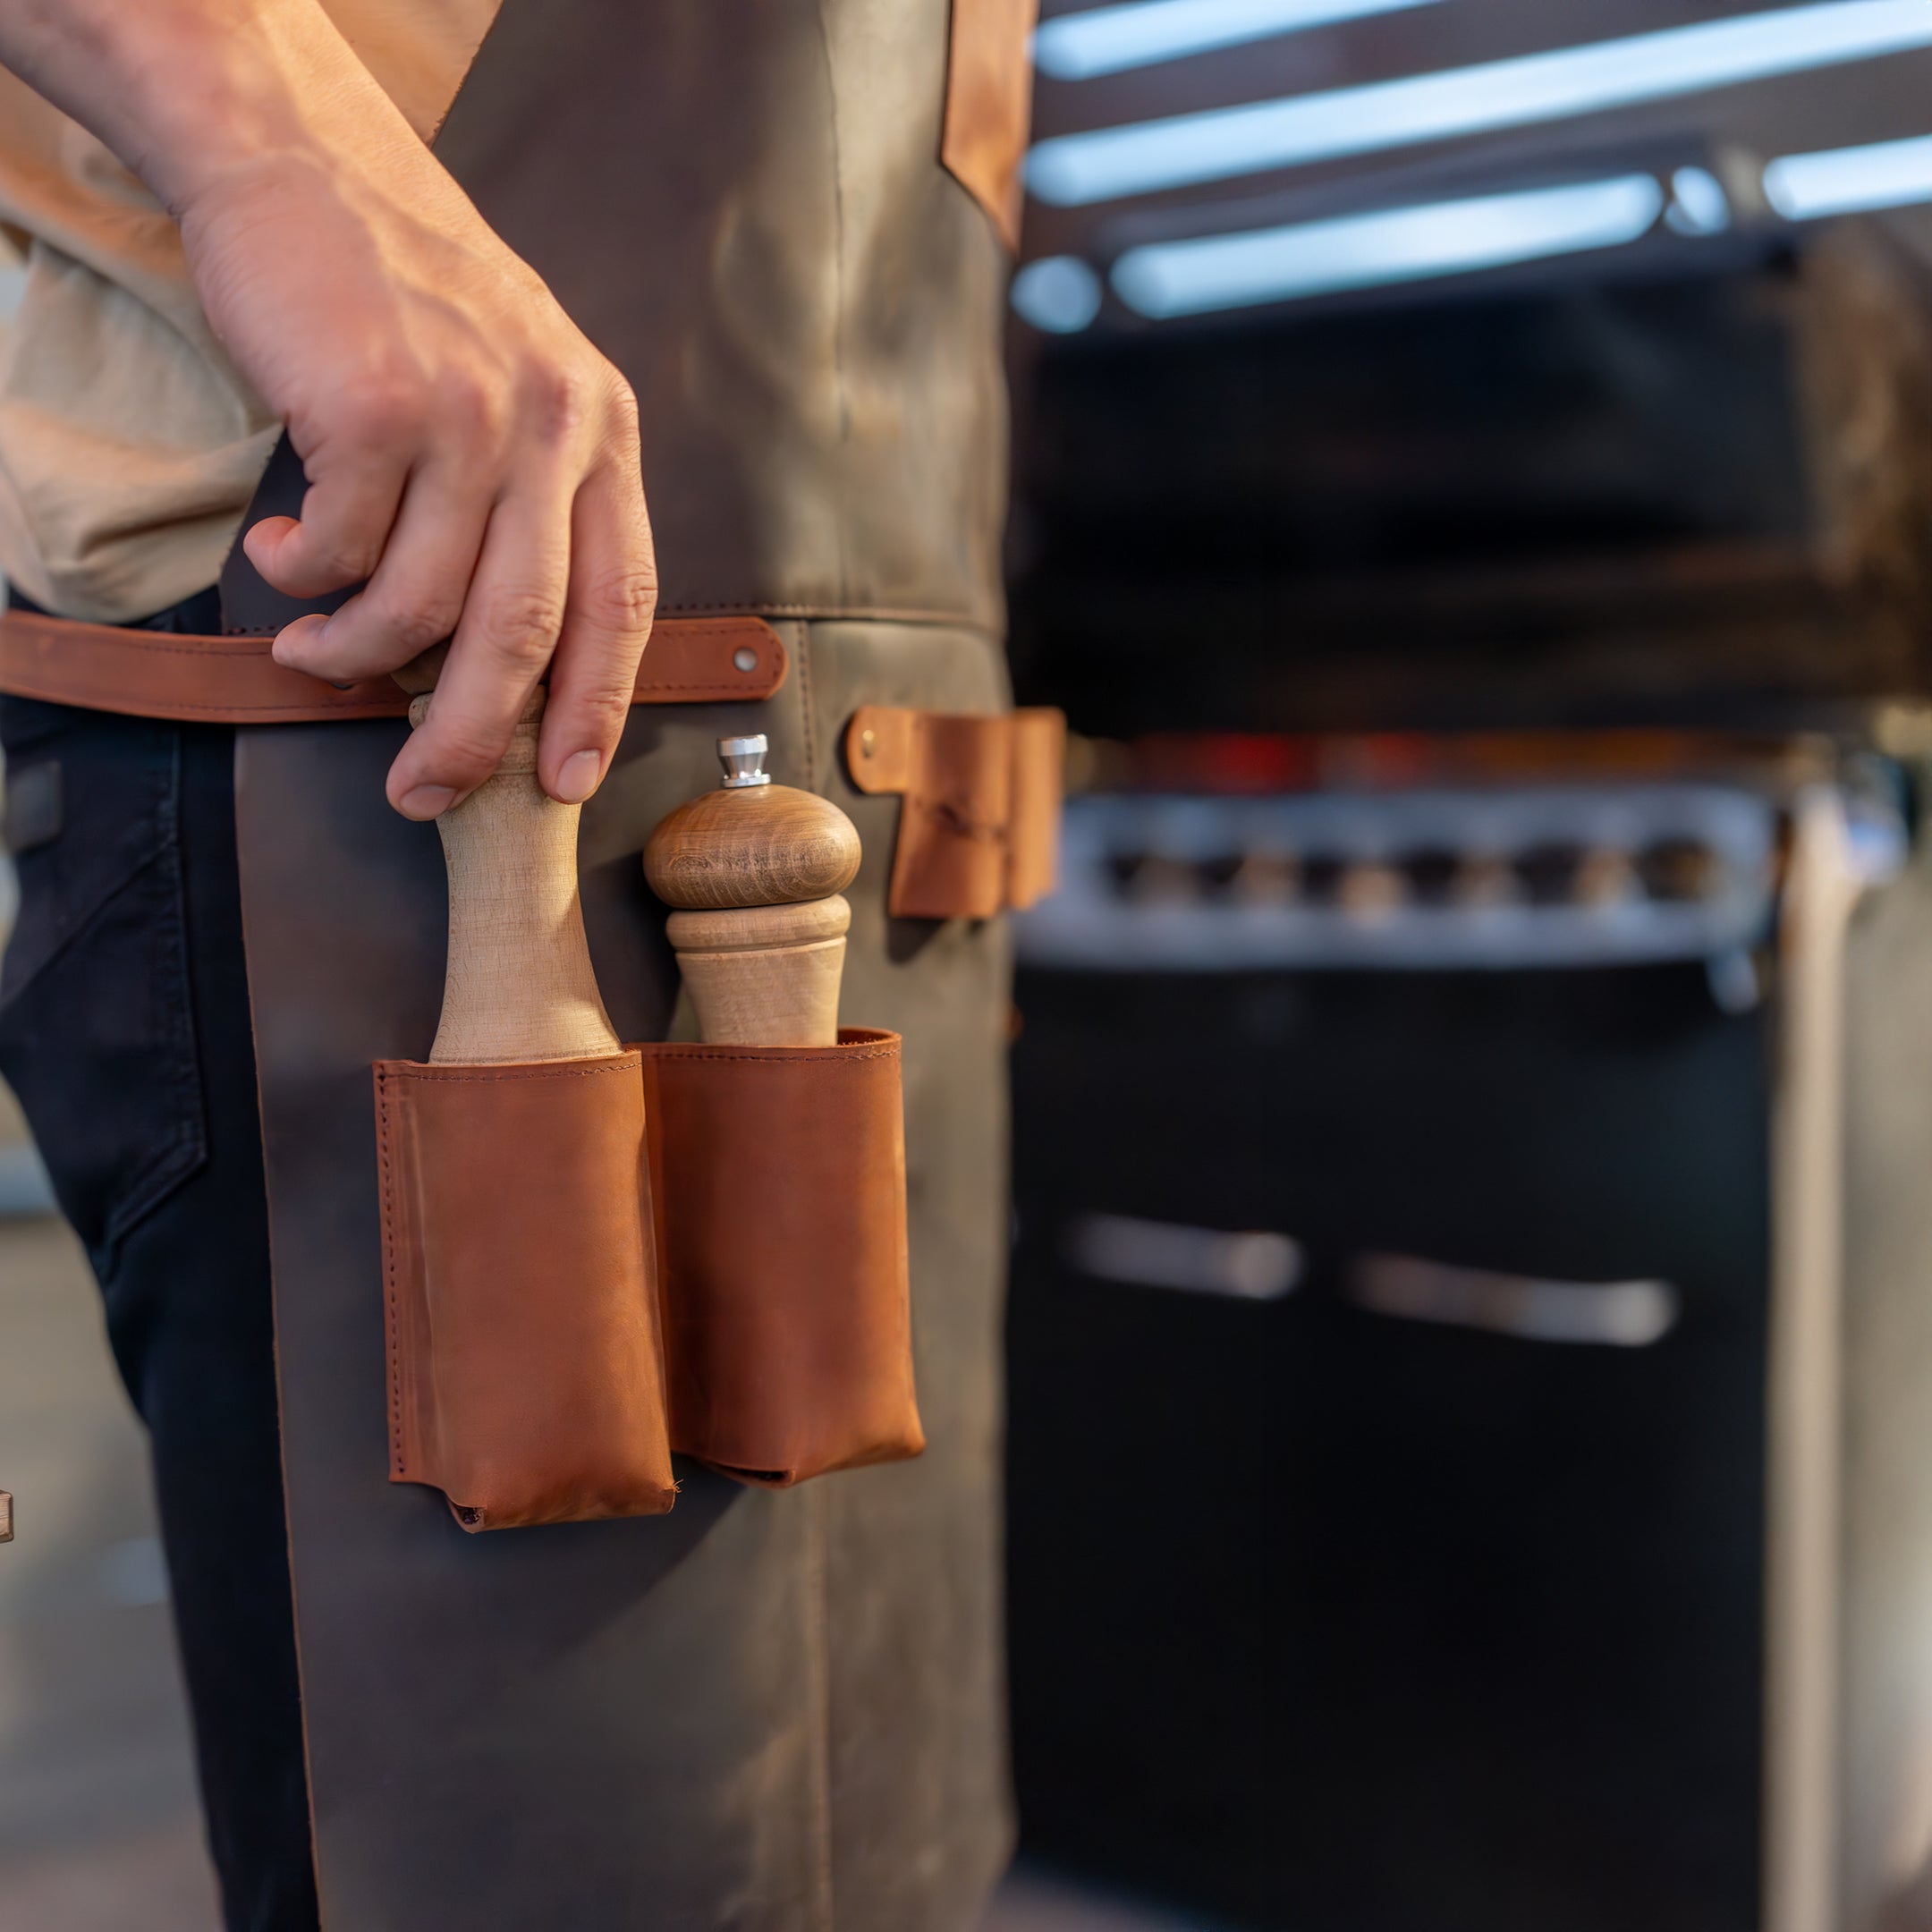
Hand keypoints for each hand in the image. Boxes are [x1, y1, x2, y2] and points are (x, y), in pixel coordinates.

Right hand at [0, 0, 654, 818]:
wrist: (306, 165)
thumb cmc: (405, 300)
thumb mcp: (517, 385)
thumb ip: (530, 506)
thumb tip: (496, 662)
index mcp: (602, 431)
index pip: (626, 600)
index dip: (598, 705)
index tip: (567, 782)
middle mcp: (554, 425)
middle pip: (528, 632)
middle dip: (473, 737)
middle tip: (421, 791)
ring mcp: (469, 413)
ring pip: (424, 605)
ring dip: (355, 655)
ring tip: (312, 651)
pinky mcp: (376, 405)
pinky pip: (343, 551)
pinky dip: (304, 580)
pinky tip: (283, 559)